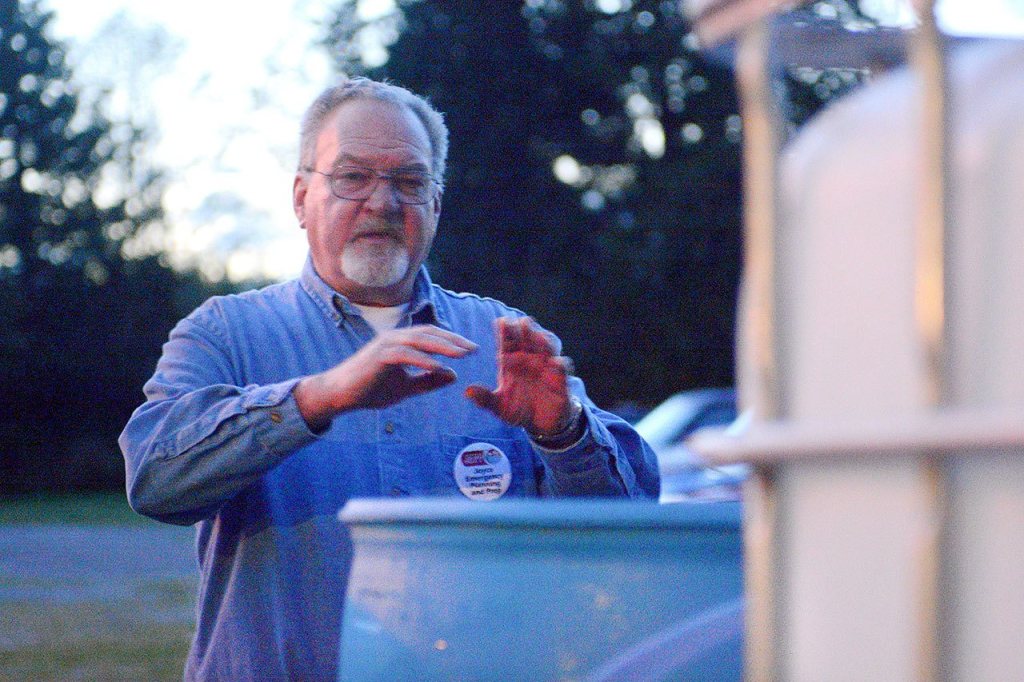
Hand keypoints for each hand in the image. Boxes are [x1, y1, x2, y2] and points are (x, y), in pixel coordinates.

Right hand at [295, 325, 477, 430]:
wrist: (340, 395)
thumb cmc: (370, 390)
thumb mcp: (405, 388)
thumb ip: (428, 381)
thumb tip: (454, 376)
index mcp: (401, 343)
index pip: (431, 336)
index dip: (452, 341)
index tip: (471, 349)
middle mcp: (394, 338)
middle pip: (429, 333)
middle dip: (453, 341)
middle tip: (473, 349)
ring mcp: (385, 344)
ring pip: (419, 340)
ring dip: (442, 346)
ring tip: (462, 355)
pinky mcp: (378, 356)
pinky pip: (405, 355)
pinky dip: (423, 360)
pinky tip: (439, 368)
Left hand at [465, 317, 573, 435]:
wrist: (542, 424)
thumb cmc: (519, 410)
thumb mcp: (499, 407)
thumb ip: (485, 399)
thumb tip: (468, 391)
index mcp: (512, 363)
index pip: (508, 343)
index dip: (506, 332)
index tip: (501, 322)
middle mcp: (529, 360)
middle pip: (528, 340)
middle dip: (526, 331)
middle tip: (521, 322)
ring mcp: (546, 368)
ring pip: (546, 349)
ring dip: (543, 342)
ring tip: (538, 336)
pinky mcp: (560, 380)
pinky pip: (562, 369)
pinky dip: (560, 364)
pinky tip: (556, 362)